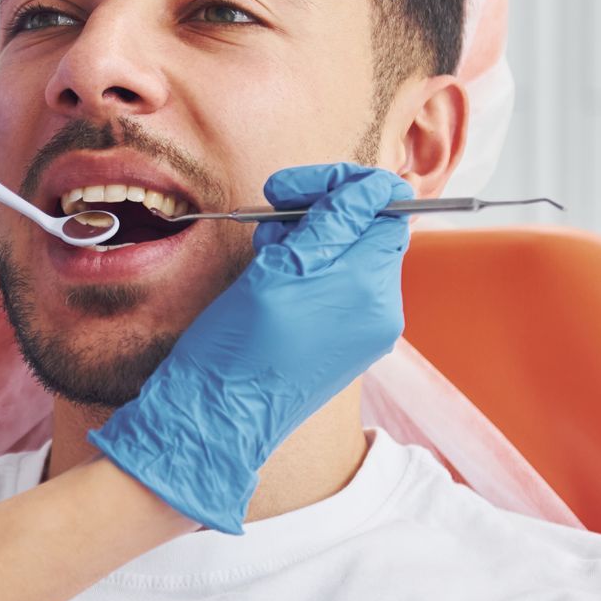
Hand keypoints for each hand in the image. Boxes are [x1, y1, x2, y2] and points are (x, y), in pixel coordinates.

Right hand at [88, 162, 410, 533]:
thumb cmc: (235, 345)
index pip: (381, 206)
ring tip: (265, 255)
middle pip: (370, 231)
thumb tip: (373, 187)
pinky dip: (314, 271)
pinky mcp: (352, 344)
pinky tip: (275, 282)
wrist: (218, 415)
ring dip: (313, 242)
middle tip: (269, 219)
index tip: (289, 188)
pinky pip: (345, 288)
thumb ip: (331, 223)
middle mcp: (381, 311)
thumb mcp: (276, 269)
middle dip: (322, 212)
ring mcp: (369, 331)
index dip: (338, 185)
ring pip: (354, 257)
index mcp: (368, 288)